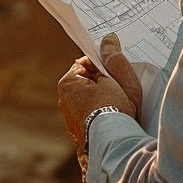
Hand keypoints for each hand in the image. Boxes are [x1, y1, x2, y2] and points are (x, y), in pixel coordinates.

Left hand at [57, 34, 141, 150]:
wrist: (113, 144)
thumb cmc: (116, 108)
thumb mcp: (118, 77)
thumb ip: (112, 57)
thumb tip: (108, 38)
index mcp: (68, 83)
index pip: (86, 63)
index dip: (102, 64)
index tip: (114, 70)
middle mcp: (63, 100)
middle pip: (86, 81)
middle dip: (101, 81)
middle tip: (119, 87)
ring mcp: (69, 118)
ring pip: (87, 99)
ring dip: (100, 98)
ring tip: (118, 103)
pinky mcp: (77, 132)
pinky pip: (89, 114)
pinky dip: (99, 113)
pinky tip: (112, 116)